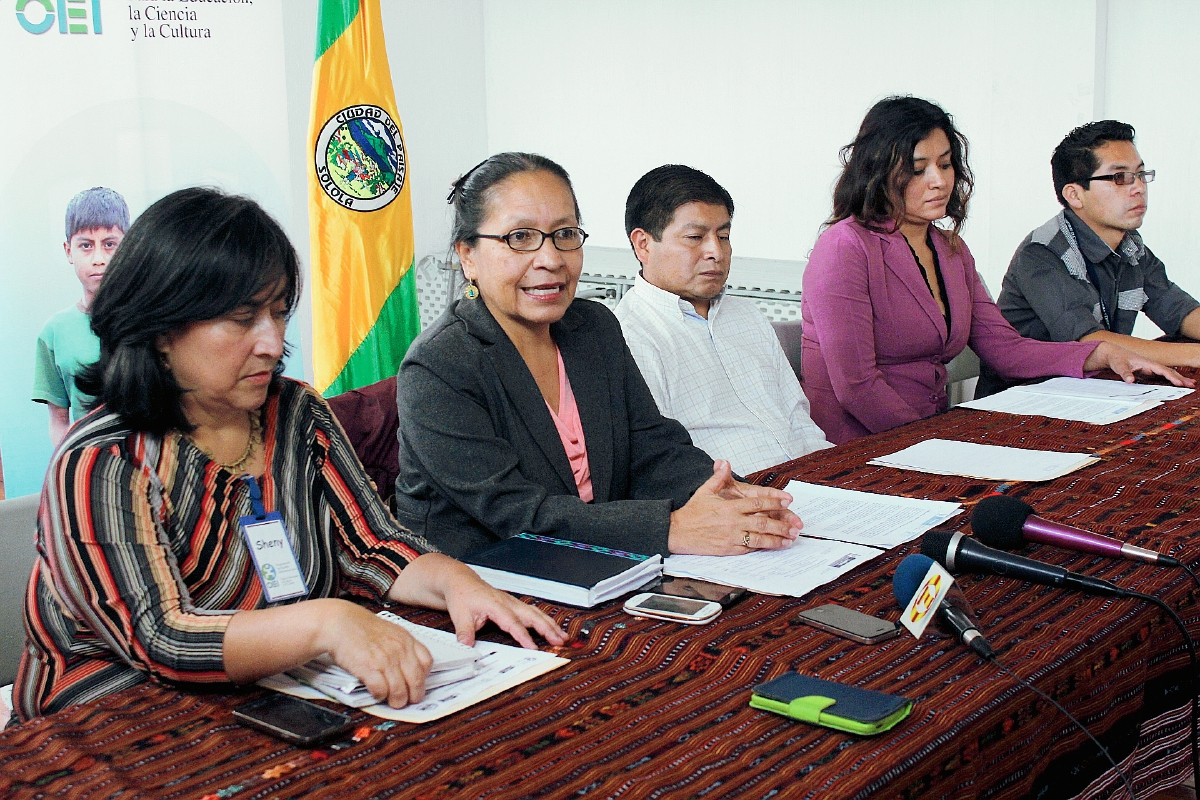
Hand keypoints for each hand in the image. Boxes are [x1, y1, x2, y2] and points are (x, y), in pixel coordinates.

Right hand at [317, 600, 433, 707]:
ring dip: (397, 700)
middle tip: (408, 700)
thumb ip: (402, 646)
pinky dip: (380, 696)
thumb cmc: (362, 627)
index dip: (424, 676)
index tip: (418, 683)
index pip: (426, 662)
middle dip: (414, 696)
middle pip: (416, 681)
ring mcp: (385, 660)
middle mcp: (399, 650)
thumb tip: (408, 665)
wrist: (340, 623)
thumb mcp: (390, 631)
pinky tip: (377, 694)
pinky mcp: (369, 669)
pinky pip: (381, 691)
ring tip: (392, 702)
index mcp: (406, 640)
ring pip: (399, 691)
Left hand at [389, 554, 566, 648]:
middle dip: (547, 629)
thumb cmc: (462, 595)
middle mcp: (508, 602)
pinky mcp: (514, 604)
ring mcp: (513, 602)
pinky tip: (552, 628)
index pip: (513, 623)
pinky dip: (545, 620)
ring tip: (563, 636)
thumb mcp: (460, 614)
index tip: (533, 647)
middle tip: (560, 640)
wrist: (461, 581)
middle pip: (532, 616)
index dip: (523, 636)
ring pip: (536, 613)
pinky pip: (533, 612)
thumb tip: (467, 646)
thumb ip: (465, 632)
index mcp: (496, 604)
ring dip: (550, 625)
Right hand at [667, 460, 803, 554]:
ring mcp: (732, 536)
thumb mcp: (705, 491)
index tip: (787, 501)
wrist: (678, 532)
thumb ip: (718, 478)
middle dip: (782, 524)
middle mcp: (734, 521)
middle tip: (795, 526)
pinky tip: (773, 547)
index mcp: (730, 507)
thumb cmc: (692, 512)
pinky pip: (749, 548)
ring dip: (777, 539)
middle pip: (763, 522)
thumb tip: (724, 463)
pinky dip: (762, 547)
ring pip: (760, 538)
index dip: (774, 501)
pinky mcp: (729, 549)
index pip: (757, 502)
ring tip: (790, 540)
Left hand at [1084, 341, 1194, 386]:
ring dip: (1179, 378)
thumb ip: (1125, 373)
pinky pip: (1162, 375)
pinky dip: (1171, 379)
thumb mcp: (1119, 366)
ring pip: (1168, 373)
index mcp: (1147, 363)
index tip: (1180, 383)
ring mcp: (1151, 367)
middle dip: (1180, 378)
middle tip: (1192, 385)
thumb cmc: (1117, 359)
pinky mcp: (1148, 371)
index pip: (1162, 370)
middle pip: (1169, 371)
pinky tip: (1178, 383)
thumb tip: (1130, 381)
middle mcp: (1151, 364)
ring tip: (1190, 384)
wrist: (1113, 353)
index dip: (1172, 377)